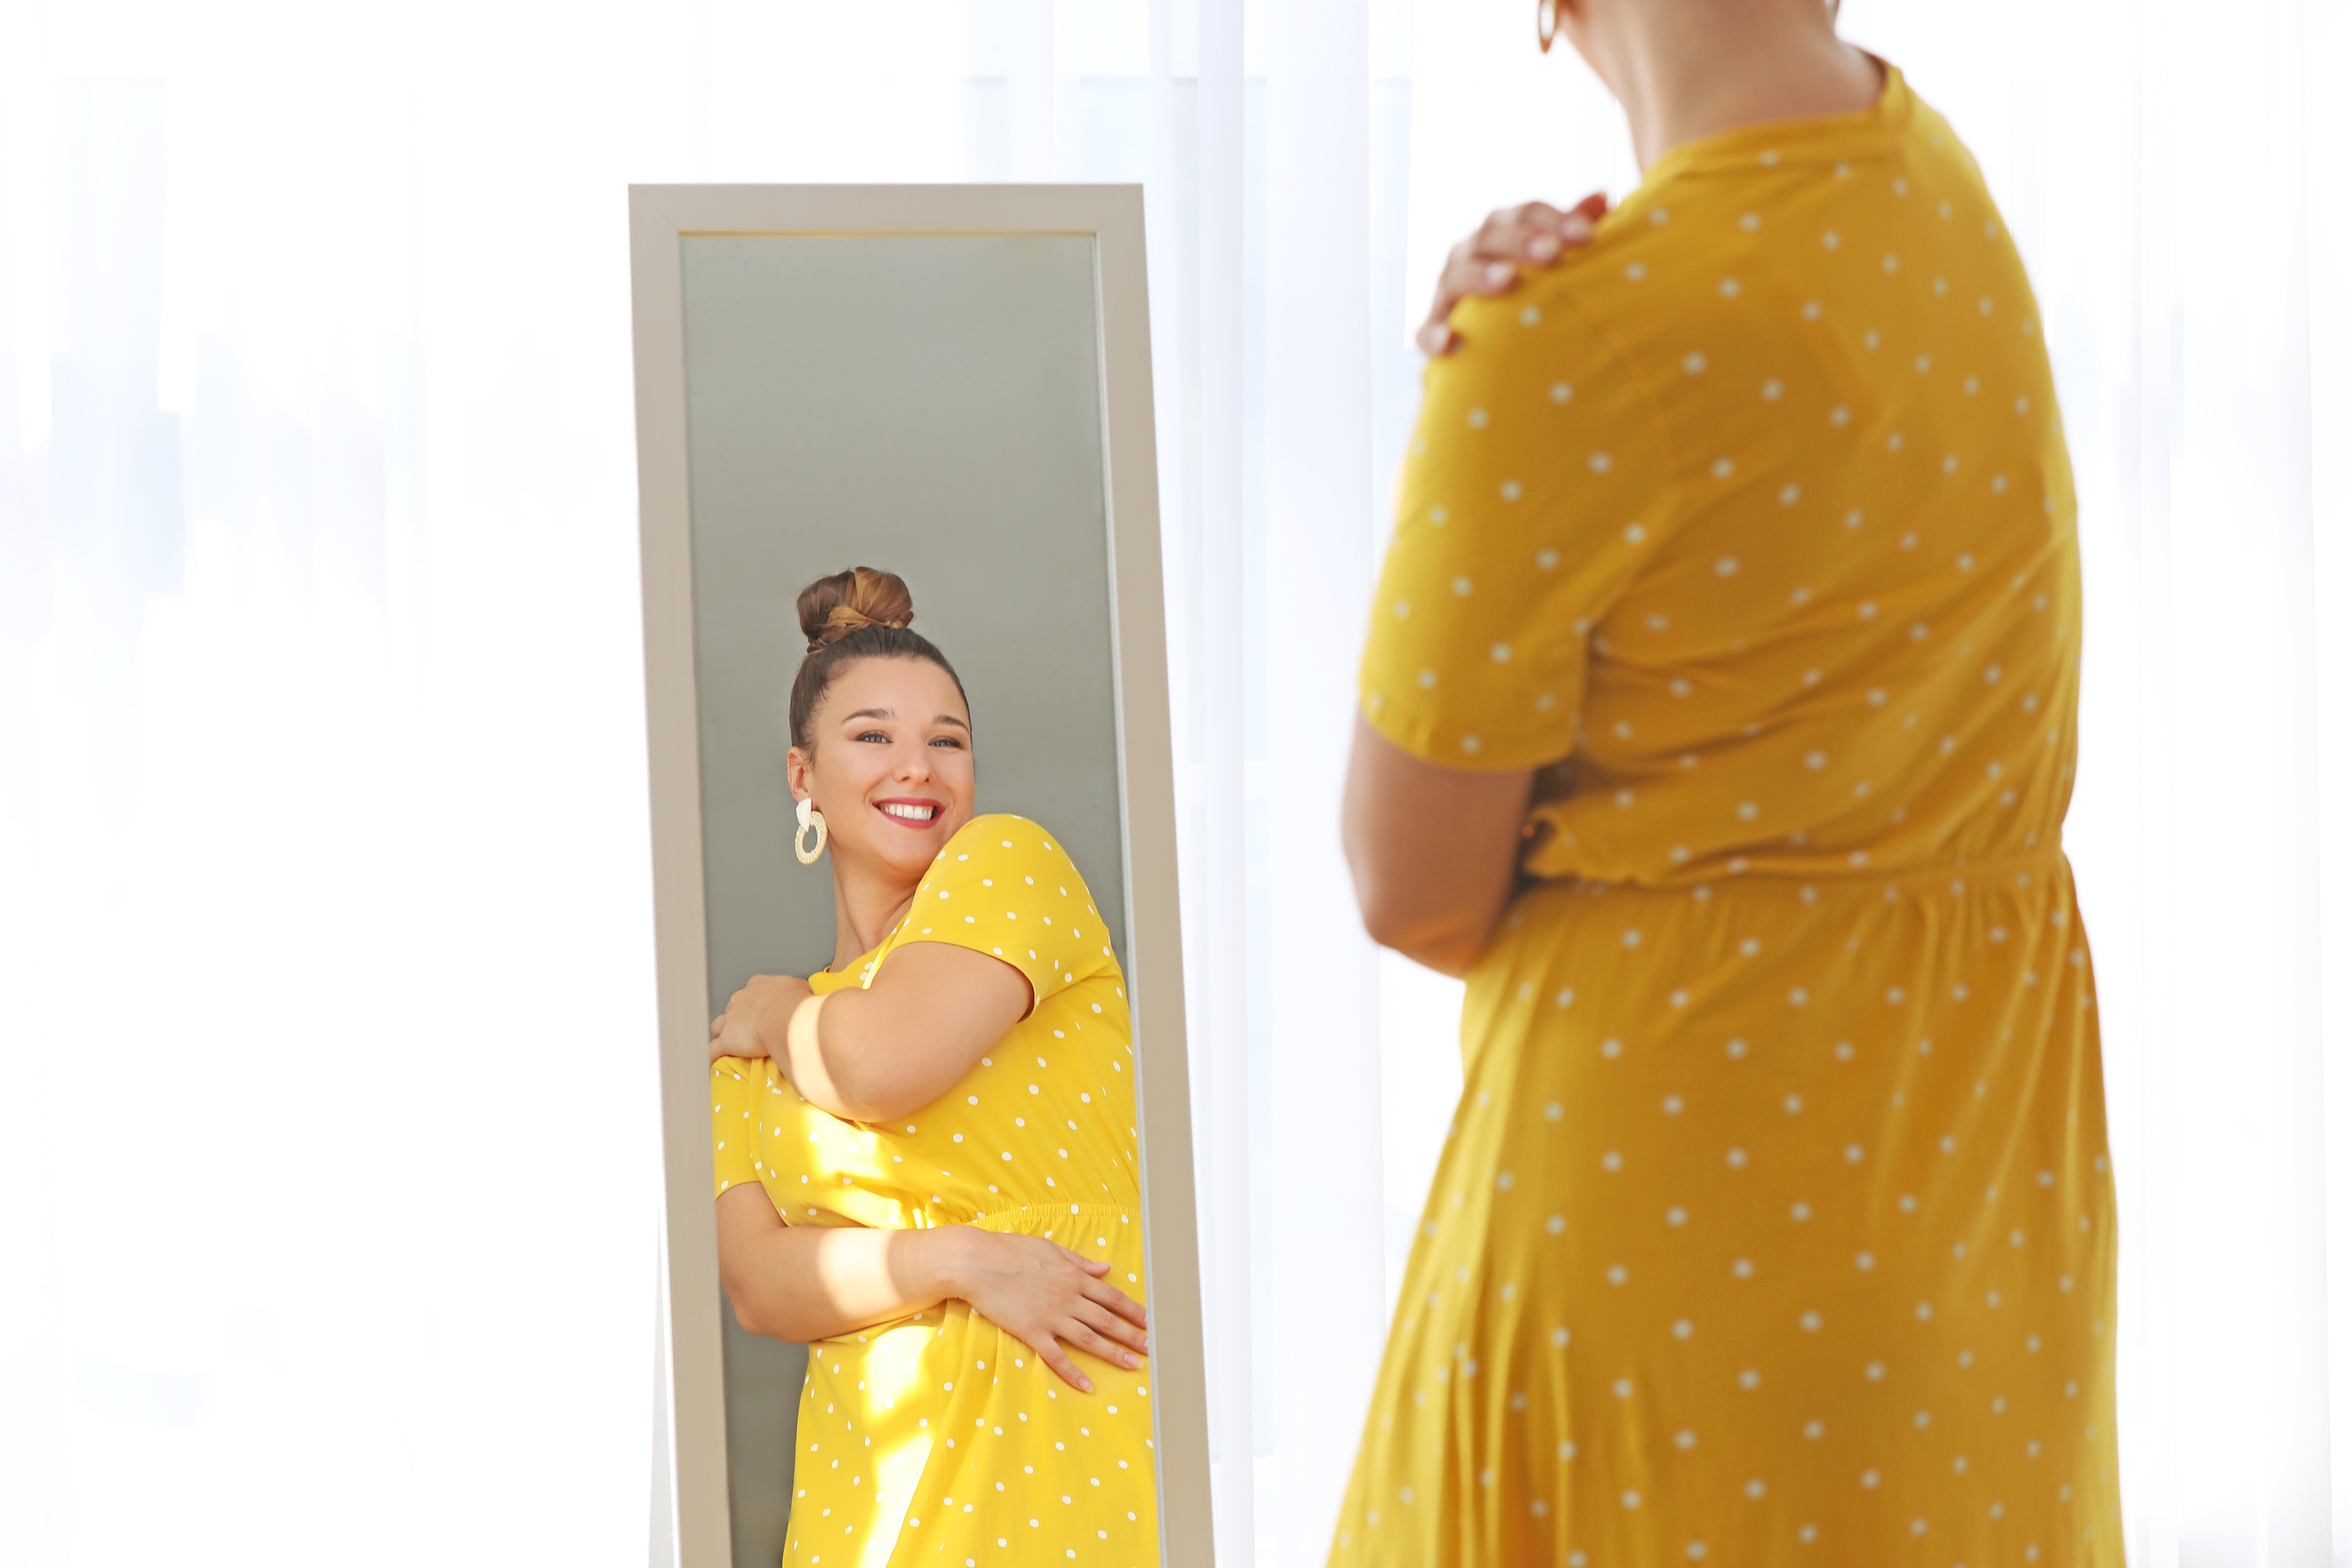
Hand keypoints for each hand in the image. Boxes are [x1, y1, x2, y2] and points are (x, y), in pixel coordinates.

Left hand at [711, 973, 813, 1063]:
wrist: (788, 1018)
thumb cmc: (798, 1004)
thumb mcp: (802, 988)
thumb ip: (796, 990)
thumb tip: (802, 994)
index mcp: (757, 986)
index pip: (749, 994)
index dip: (753, 1005)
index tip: (760, 1013)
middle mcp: (740, 999)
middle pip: (732, 1009)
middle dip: (737, 1019)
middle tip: (749, 1030)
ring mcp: (731, 1020)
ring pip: (718, 1026)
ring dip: (722, 1033)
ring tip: (729, 1044)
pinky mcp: (727, 1040)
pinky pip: (714, 1050)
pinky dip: (714, 1056)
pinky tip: (716, 1062)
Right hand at [940, 1229, 1149, 1394]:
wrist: (976, 1262)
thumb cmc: (1011, 1250)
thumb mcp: (1051, 1250)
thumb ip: (1080, 1262)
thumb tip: (1105, 1268)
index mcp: (1074, 1276)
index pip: (1112, 1297)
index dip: (1134, 1310)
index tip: (1151, 1321)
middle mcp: (1069, 1297)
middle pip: (1108, 1320)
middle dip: (1133, 1335)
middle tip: (1152, 1349)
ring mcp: (1051, 1316)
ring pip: (1090, 1339)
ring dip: (1114, 1353)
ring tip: (1133, 1365)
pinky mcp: (1032, 1332)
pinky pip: (1057, 1357)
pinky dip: (1073, 1373)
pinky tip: (1088, 1385)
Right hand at [1418, 192, 1609, 355]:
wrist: (1486, 341)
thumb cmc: (1527, 290)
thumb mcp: (1551, 257)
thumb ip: (1572, 229)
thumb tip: (1602, 197)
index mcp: (1500, 231)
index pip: (1525, 214)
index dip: (1554, 219)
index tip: (1586, 234)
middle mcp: (1470, 253)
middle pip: (1491, 236)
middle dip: (1522, 242)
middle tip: (1552, 252)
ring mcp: (1447, 290)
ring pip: (1458, 276)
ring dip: (1481, 276)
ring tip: (1507, 280)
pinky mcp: (1433, 329)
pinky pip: (1427, 330)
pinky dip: (1435, 334)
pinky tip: (1451, 341)